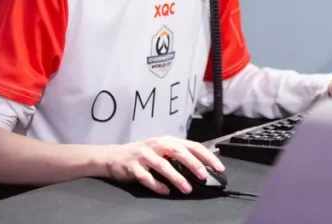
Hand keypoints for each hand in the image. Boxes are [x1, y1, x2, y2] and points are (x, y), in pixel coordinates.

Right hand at [103, 136, 224, 194]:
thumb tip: (202, 166)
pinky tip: (165, 191)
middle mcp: (156, 145)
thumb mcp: (161, 151)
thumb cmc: (143, 155)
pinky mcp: (132, 167)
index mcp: (167, 140)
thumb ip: (178, 156)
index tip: (218, 167)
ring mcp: (143, 155)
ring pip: (162, 165)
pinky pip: (146, 177)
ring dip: (176, 177)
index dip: (206, 156)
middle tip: (203, 176)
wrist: (113, 157)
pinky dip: (156, 185)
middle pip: (177, 151)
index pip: (191, 145)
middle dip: (192, 163)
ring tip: (186, 188)